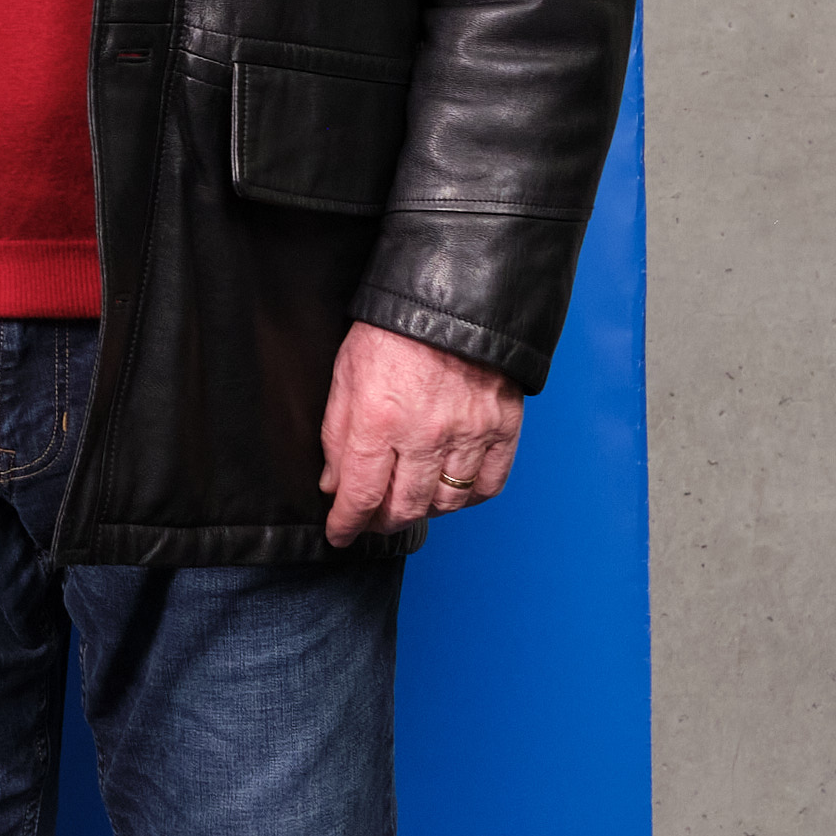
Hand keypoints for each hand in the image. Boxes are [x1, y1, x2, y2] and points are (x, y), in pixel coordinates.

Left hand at [318, 321, 525, 542]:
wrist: (451, 300)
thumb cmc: (391, 332)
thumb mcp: (344, 376)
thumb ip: (337, 434)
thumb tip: (333, 482)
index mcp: (378, 420)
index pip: (360, 494)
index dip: (346, 523)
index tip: (339, 534)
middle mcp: (425, 434)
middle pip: (404, 507)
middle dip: (381, 522)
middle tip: (370, 520)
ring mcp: (469, 434)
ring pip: (446, 503)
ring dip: (423, 512)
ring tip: (408, 504)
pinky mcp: (502, 429)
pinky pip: (488, 485)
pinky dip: (468, 498)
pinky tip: (451, 492)